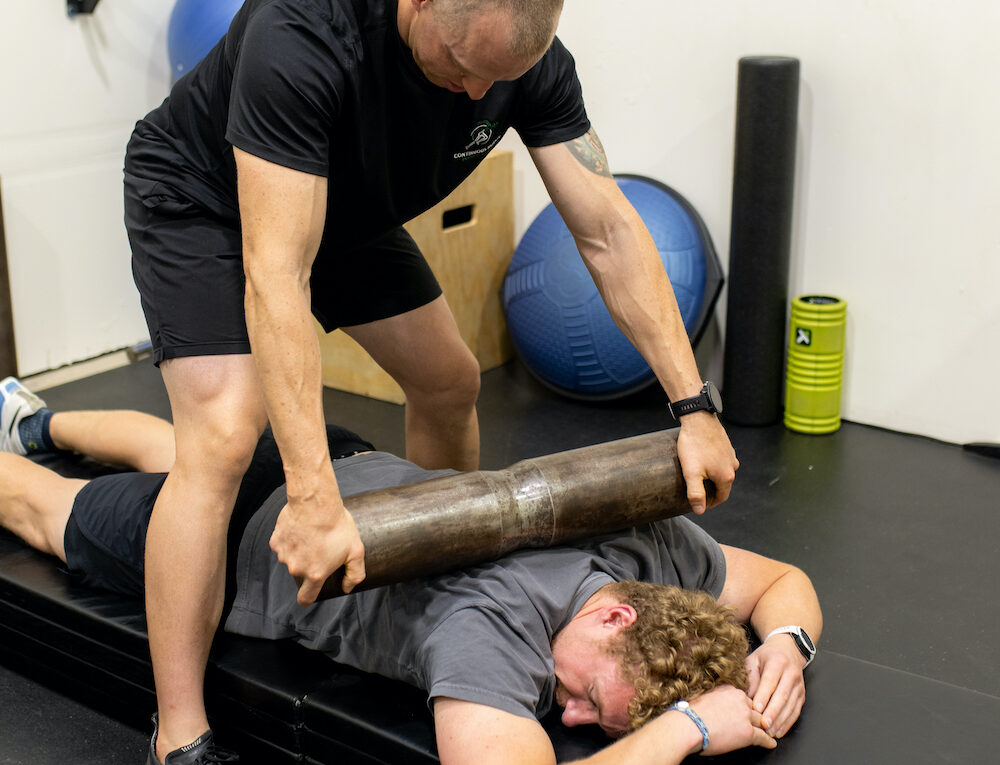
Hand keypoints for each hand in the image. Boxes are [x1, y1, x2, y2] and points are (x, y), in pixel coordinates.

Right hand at [269, 491, 365, 605]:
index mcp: (315, 574)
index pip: (305, 598)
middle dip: (310, 563)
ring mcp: (284, 555)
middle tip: (321, 547)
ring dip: (300, 550)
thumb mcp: (356, 551)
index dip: (308, 597)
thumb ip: (354, 574)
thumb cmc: (337, 525)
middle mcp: (296, 568)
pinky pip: (283, 544)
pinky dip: (290, 538)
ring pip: (291, 557)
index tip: (311, 591)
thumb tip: (347, 588)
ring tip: (313, 534)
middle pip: (301, 573)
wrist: (315, 502)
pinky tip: (301, 528)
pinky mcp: (276, 541)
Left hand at [675, 411, 738, 513]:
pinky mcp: (726, 446)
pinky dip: (714, 465)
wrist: (698, 419)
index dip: (710, 503)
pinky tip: (703, 461)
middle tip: (697, 491)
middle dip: (711, 490)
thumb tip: (700, 511)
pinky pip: (721, 461)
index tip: (700, 504)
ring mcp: (730, 455)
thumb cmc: (694, 445)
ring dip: (713, 477)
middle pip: (723, 485)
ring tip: (699, 476)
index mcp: (726, 476)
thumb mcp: (691, 472)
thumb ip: (696, 493)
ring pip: (723, 472)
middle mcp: (732, 466)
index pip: (721, 497)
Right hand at [688, 685, 775, 755]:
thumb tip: (714, 705)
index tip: (745, 712)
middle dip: (757, 716)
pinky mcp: (748, 732)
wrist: (687, 725)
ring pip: (761, 721)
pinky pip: (763, 737)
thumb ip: (715, 698)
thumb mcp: (704, 698)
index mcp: (728, 690)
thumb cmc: (689, 714)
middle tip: (760, 722)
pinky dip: (768, 741)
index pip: (744, 698)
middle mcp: (739, 699)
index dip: (745, 707)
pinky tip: (771, 743)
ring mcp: (745, 716)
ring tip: (769, 732)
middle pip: (755, 708)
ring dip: (765, 727)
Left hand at [745, 635, 806, 737]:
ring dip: (780, 720)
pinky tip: (779, 731)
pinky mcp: (802, 695)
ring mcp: (798, 685)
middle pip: (782, 695)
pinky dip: (788, 723)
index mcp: (777, 662)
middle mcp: (791, 674)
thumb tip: (747, 696)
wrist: (788, 650)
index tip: (756, 708)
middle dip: (773, 712)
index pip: (770, 681)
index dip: (764, 696)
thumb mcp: (754, 659)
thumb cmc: (766, 656)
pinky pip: (796, 711)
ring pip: (791, 705)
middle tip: (764, 725)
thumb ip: (750, 676)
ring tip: (770, 731)